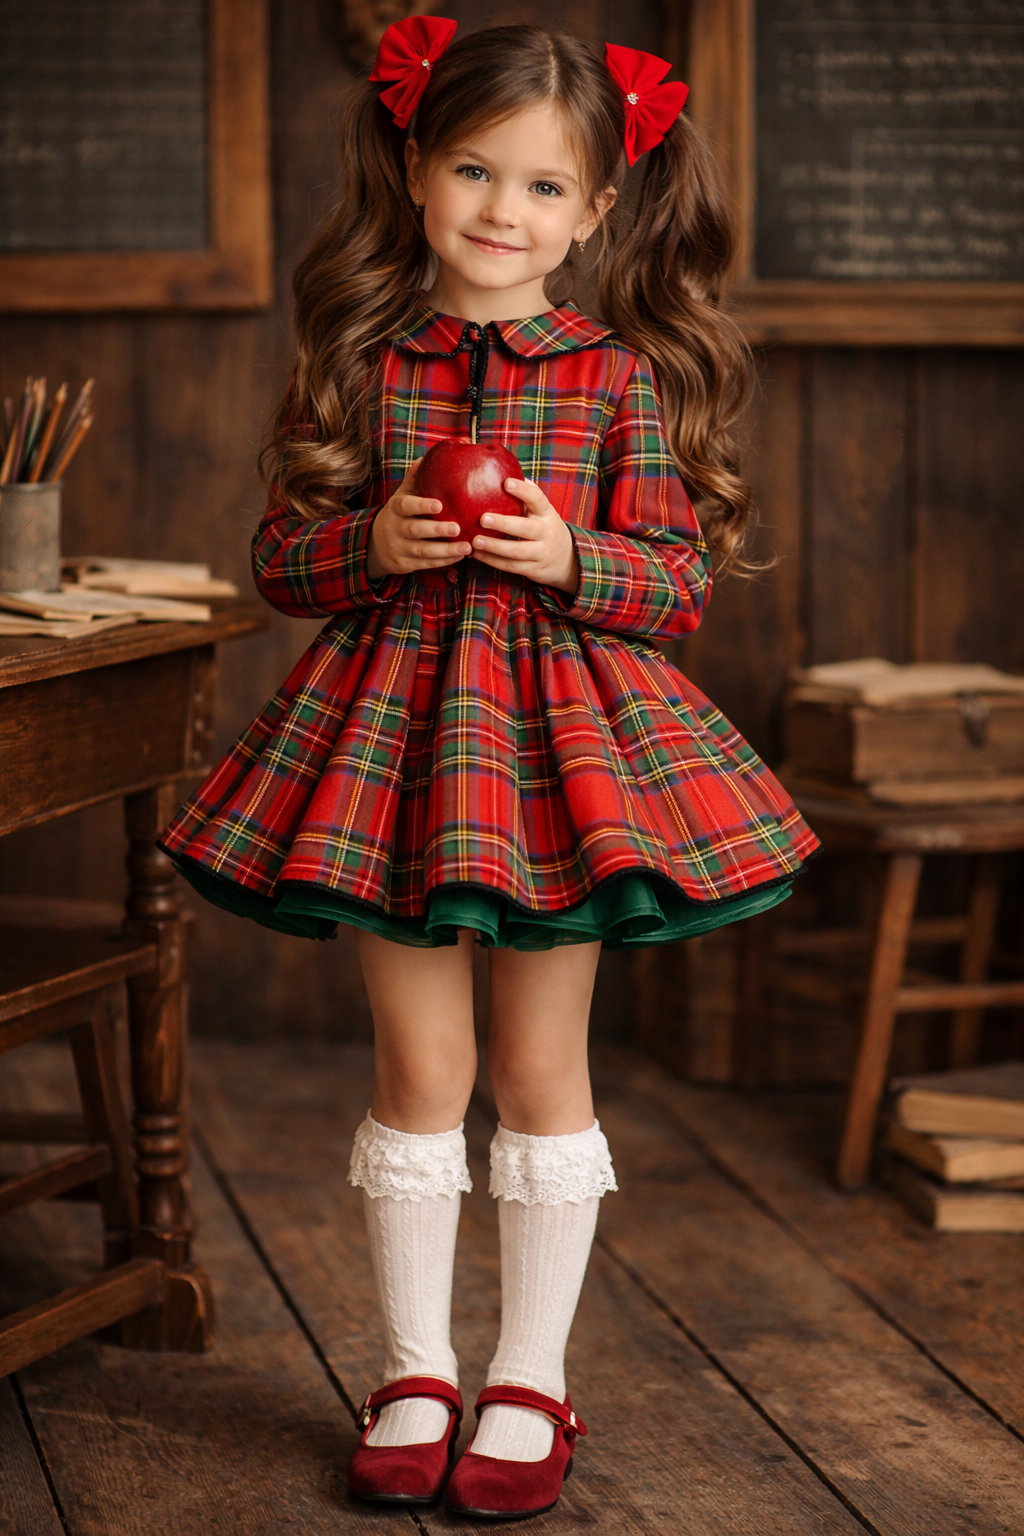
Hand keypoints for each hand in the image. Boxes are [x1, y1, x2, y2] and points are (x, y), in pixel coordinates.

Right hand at [367, 460, 471, 578]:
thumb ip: (414, 478)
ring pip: (422, 551)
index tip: (439, 504)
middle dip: (436, 529)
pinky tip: (460, 556)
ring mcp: (399, 548)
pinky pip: (425, 564)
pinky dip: (443, 561)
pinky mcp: (404, 565)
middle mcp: (394, 529)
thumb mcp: (401, 496)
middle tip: (457, 527)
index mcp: (395, 509)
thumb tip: (428, 456)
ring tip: (466, 546)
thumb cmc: (399, 515)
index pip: (405, 506)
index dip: (421, 505)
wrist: (375, 545)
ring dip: (445, 550)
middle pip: (414, 530)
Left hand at [471, 479, 578, 594]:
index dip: (523, 491)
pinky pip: (511, 566)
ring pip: (516, 551)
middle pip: (525, 529)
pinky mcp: (533, 569)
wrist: (566, 559)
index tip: (506, 483)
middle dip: (503, 523)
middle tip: (482, 518)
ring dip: (494, 547)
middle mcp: (546, 533)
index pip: (538, 499)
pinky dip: (493, 561)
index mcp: (547, 514)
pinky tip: (477, 554)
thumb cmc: (544, 527)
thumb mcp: (542, 510)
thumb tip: (505, 469)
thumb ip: (528, 493)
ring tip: (475, 540)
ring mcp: (541, 553)